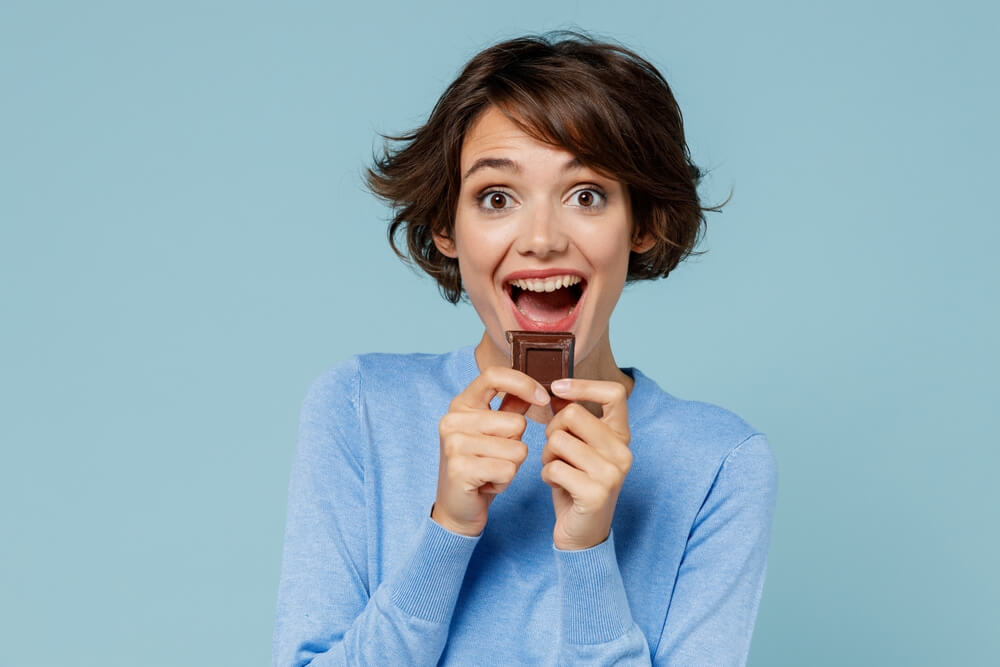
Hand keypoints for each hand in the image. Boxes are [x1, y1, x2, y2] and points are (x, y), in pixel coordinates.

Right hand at [431, 366, 549, 536]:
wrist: (457, 508)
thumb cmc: (480, 467)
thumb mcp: (495, 433)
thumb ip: (511, 407)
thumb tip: (536, 387)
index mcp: (461, 405)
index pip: (493, 375)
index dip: (522, 383)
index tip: (543, 397)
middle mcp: (452, 420)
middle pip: (516, 422)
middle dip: (517, 444)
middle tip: (495, 459)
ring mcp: (454, 444)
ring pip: (516, 448)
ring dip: (512, 466)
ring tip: (491, 472)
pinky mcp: (460, 468)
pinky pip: (508, 469)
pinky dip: (505, 481)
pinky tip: (488, 485)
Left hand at [540, 378, 632, 549]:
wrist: (583, 535)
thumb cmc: (576, 485)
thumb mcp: (581, 449)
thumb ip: (577, 423)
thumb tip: (557, 390)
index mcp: (621, 437)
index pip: (615, 393)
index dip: (584, 385)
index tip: (558, 388)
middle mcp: (623, 452)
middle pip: (574, 414)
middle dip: (553, 428)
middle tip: (554, 449)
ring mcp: (612, 473)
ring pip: (558, 440)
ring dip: (547, 455)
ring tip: (556, 469)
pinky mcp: (595, 493)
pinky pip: (553, 467)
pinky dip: (546, 474)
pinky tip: (555, 485)